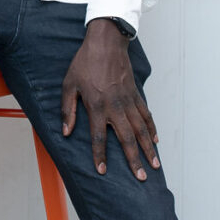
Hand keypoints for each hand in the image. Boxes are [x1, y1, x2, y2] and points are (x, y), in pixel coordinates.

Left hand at [61, 19, 159, 180]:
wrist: (106, 42)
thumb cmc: (85, 62)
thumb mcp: (69, 84)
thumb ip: (68, 109)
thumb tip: (65, 132)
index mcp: (96, 106)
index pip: (98, 137)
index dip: (100, 155)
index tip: (102, 171)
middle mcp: (115, 107)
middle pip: (126, 139)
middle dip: (134, 160)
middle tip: (141, 177)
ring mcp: (128, 101)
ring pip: (140, 130)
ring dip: (148, 149)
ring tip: (154, 165)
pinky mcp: (135, 94)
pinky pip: (146, 115)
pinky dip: (151, 129)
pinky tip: (155, 141)